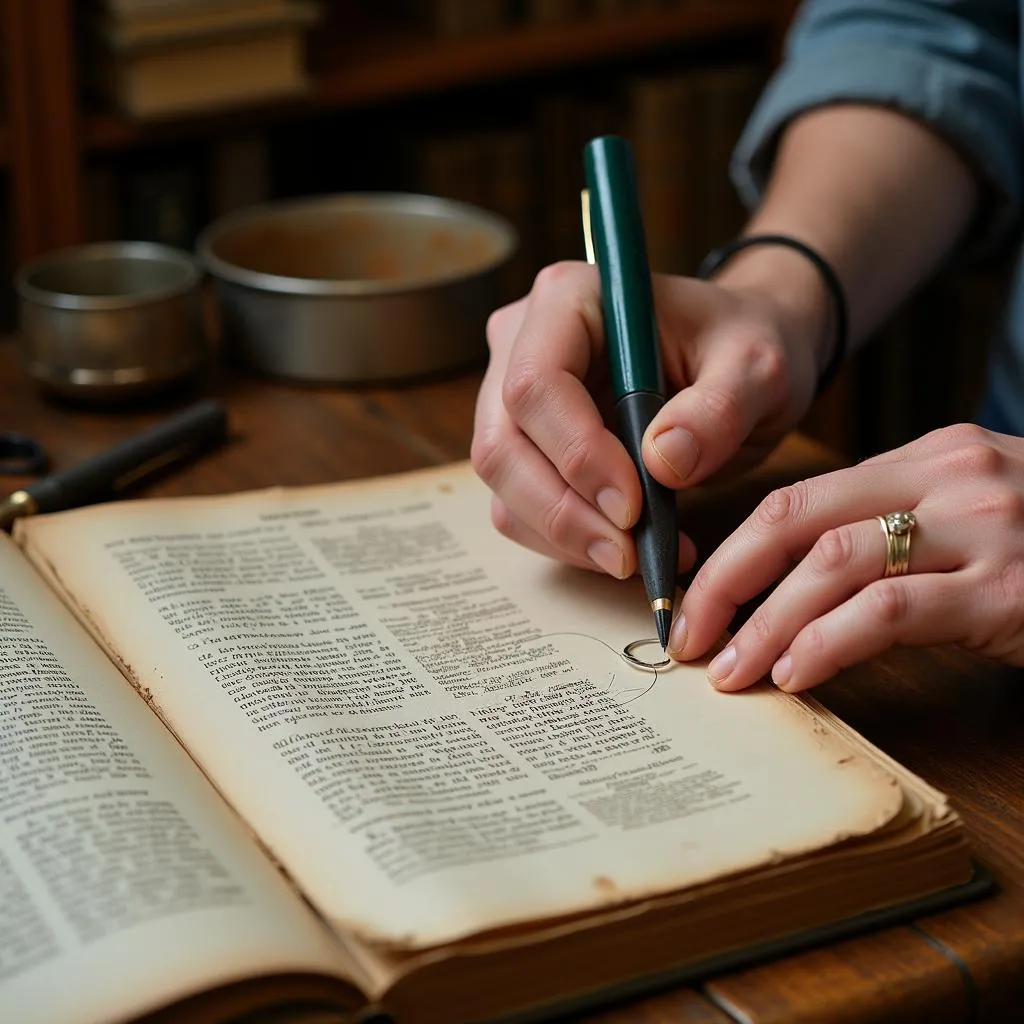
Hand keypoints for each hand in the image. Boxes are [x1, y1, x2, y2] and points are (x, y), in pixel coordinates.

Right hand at [471, 259, 824, 577]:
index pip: (536, 385)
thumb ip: (720, 409)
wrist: (737, 361)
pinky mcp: (524, 447)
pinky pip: (520, 509)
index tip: (634, 506)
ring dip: (565, 536)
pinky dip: (568, 542)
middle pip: (502, 445)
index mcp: (568, 299)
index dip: (576, 454)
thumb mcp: (757, 367)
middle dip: (564, 511)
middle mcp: (522, 343)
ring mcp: (513, 399)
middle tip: (629, 554)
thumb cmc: (742, 345)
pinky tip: (629, 547)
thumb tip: (663, 463)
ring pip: (505, 487)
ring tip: (639, 554)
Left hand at [672, 424, 1023, 691]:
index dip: (730, 550)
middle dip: (726, 581)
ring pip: (833, 565)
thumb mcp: (969, 517)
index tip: (694, 600)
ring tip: (733, 670)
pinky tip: (795, 672)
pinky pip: (891, 610)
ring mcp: (982, 529)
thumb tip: (788, 585)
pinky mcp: (1009, 589)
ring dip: (767, 623)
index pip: (796, 498)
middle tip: (689, 636)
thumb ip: (890, 530)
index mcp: (927, 458)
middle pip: (796, 520)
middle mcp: (949, 478)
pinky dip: (828, 641)